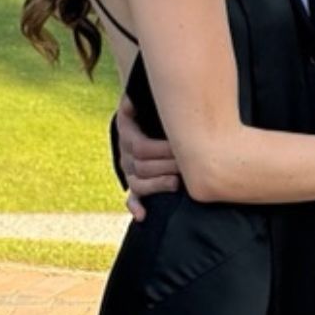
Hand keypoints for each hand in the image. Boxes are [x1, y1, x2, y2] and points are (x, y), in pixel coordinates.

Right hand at [119, 95, 180, 220]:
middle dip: (166, 166)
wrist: (149, 116)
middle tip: (188, 166)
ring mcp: (130, 170)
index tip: (182, 149)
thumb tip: (131, 99)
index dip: (162, 150)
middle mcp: (126, 154)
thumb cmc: (153, 107)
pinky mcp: (136, 183)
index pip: (141, 148)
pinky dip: (136, 207)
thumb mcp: (145, 99)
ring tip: (176, 184)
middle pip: (142, 167)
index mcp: (127, 133)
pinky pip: (131, 198)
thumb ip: (138, 99)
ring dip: (157, 185)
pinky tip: (143, 216)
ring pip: (138, 183)